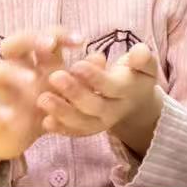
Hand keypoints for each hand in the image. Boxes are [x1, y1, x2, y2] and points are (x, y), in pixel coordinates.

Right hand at [0, 28, 77, 173]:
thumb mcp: (66, 90)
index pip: (42, 37)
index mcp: (34, 61)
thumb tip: (101, 57)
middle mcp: (14, 70)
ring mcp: (1, 92)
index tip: (81, 40)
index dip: (59, 34)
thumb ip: (82, 75)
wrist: (15, 134)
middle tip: (49, 46)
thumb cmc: (46, 104)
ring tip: (32, 80)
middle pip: (11, 43)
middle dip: (29, 40)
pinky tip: (7, 116)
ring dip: (12, 72)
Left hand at [38, 44, 163, 147]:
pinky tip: (45, 121)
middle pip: (95, 106)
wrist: (136, 101)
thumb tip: (139, 53)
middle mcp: (115, 110)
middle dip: (75, 93)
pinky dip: (60, 129)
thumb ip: (142, 58)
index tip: (76, 64)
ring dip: (62, 113)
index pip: (112, 87)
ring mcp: (101, 123)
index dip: (95, 77)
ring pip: (83, 123)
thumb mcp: (144, 64)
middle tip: (54, 77)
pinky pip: (75, 132)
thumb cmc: (134, 74)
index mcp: (128, 91)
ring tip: (42, 99)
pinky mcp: (88, 130)